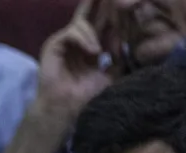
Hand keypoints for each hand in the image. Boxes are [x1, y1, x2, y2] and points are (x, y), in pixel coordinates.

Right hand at [33, 0, 116, 123]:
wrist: (66, 107)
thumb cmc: (86, 94)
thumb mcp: (112, 74)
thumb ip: (121, 57)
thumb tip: (131, 41)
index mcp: (91, 44)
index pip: (103, 20)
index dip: (113, 11)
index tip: (126, 4)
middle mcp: (77, 38)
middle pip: (90, 12)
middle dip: (100, 2)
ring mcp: (65, 40)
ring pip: (82, 21)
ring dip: (95, 33)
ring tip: (99, 52)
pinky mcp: (54, 44)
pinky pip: (72, 31)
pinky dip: (84, 39)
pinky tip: (93, 51)